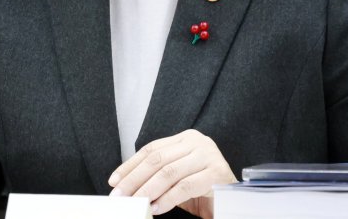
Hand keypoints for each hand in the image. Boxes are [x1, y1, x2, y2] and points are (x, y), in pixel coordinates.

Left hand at [108, 129, 236, 216]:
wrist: (233, 202)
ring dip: (148, 190)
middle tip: (120, 196)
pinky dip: (168, 199)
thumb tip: (124, 185)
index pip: (150, 150)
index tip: (114, 181)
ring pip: (169, 172)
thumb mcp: (176, 178)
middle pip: (157, 159)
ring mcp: (209, 155)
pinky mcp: (218, 173)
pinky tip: (156, 208)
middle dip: (134, 179)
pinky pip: (186, 186)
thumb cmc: (202, 190)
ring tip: (136, 203)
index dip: (130, 166)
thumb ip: (156, 176)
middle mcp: (197, 141)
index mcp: (185, 139)